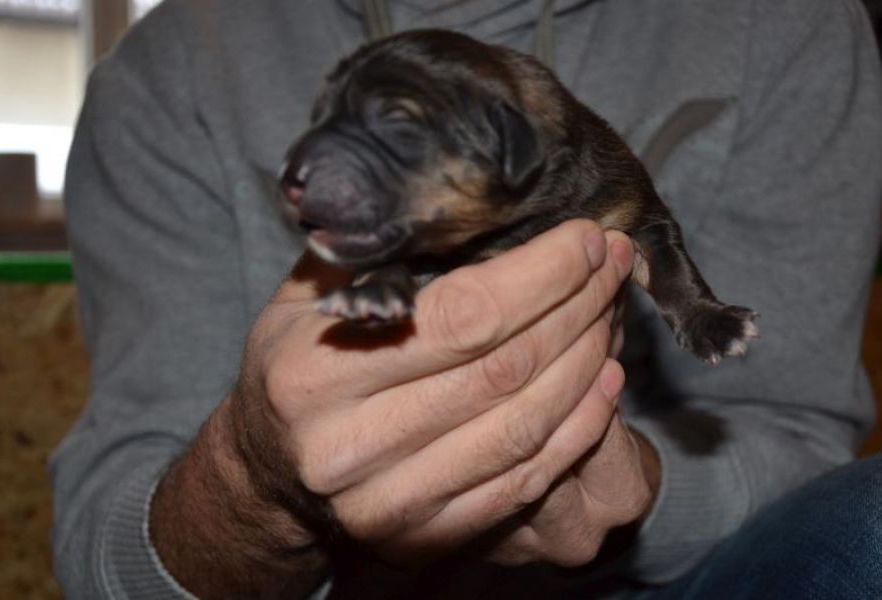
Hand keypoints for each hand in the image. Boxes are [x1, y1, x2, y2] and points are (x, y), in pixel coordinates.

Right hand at [150, 219, 633, 597]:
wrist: (269, 466)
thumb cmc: (297, 362)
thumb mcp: (309, 295)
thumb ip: (378, 254)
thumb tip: (475, 204)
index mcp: (313, 373)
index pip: (460, 317)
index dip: (541, 276)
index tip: (586, 239)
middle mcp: (347, 447)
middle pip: (502, 371)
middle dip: (577, 307)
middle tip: (612, 265)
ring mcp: (388, 503)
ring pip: (523, 427)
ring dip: (586, 364)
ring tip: (610, 316)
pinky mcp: (424, 536)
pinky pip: (523, 482)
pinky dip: (578, 429)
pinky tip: (603, 384)